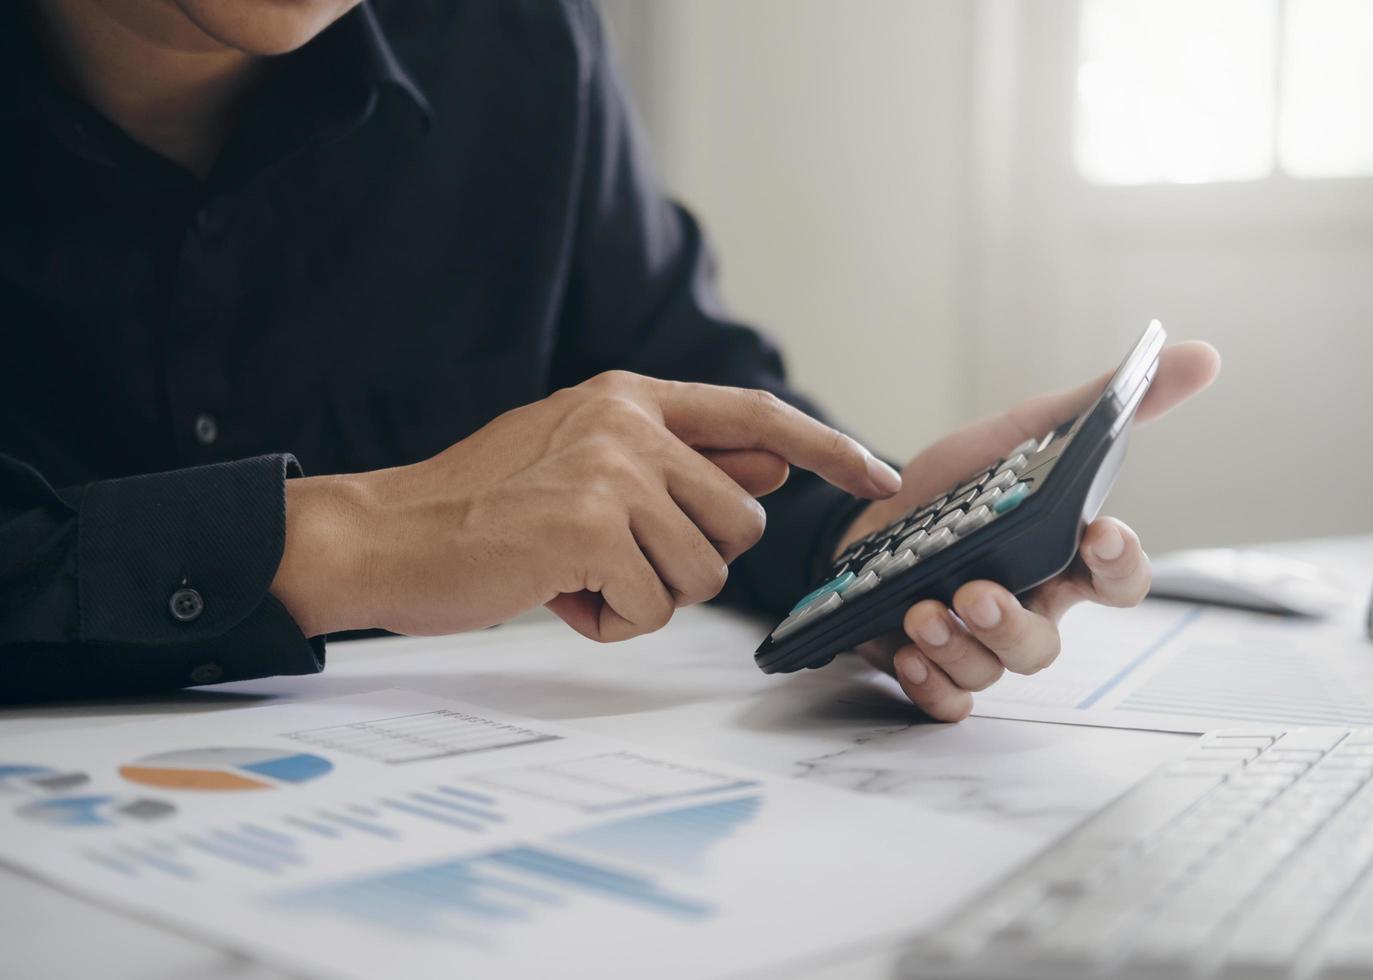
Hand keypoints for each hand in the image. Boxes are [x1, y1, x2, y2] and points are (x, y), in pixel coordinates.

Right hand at [271, 371, 900, 640]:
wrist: (385, 536)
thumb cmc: (482, 508)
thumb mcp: (585, 462)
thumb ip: (679, 462)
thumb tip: (771, 469)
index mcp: (630, 398)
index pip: (757, 414)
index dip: (825, 448)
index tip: (876, 476)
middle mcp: (628, 422)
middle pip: (738, 526)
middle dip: (688, 564)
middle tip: (611, 562)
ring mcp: (611, 470)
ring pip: (702, 574)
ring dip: (645, 597)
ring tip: (574, 576)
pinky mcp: (592, 527)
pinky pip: (653, 607)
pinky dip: (610, 621)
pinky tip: (556, 595)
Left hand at [838, 342, 1220, 721]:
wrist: (869, 513)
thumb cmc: (958, 485)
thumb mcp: (1023, 433)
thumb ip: (1100, 405)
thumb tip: (1201, 355)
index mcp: (1060, 558)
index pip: (1119, 579)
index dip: (1122, 564)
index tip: (1101, 533)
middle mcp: (1028, 607)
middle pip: (1047, 646)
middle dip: (1013, 625)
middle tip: (976, 593)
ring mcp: (979, 642)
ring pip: (993, 672)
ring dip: (958, 648)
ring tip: (922, 611)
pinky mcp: (930, 664)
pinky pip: (946, 701)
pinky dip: (929, 687)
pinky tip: (903, 654)